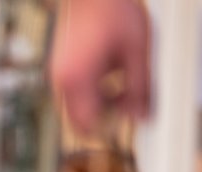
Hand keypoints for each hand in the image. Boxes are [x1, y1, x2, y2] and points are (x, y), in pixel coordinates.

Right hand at [50, 0, 150, 133]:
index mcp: (77, 81)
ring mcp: (59, 74)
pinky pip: (74, 94)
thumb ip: (141, 89)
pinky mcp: (61, 68)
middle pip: (78, 122)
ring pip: (76, 109)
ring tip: (122, 88)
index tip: (127, 122)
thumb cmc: (112, 11)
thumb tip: (143, 117)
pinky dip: (92, 93)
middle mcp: (62, 81)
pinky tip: (110, 75)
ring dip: (98, 106)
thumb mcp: (137, 52)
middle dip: (103, 120)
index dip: (108, 131)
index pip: (87, 126)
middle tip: (127, 106)